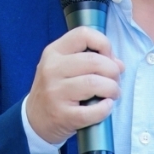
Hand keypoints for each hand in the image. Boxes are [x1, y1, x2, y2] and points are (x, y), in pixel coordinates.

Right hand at [25, 26, 124, 144]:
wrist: (34, 119)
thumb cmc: (55, 90)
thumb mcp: (64, 68)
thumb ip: (90, 60)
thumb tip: (119, 64)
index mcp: (54, 52)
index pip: (83, 35)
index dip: (103, 44)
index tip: (108, 58)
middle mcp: (52, 69)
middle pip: (94, 61)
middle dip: (113, 71)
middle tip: (115, 80)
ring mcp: (55, 92)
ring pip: (94, 83)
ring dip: (112, 89)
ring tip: (113, 94)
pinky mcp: (61, 115)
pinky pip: (92, 111)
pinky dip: (106, 109)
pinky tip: (106, 107)